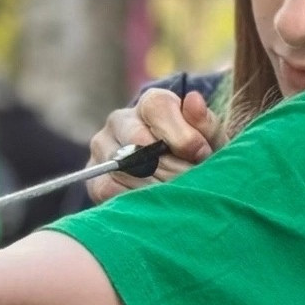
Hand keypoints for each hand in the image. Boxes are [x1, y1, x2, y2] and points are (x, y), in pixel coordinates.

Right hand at [86, 89, 226, 203]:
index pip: (157, 108)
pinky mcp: (95, 178)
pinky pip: (110, 188)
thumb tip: (193, 100)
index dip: (181, 134)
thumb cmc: (196, 158)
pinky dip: (136, 199)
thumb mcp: (209, 141)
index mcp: (151, 104)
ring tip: (178, 194)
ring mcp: (102, 148)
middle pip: (138, 140)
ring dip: (156, 186)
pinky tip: (156, 203)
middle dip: (172, 166)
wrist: (176, 183)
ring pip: (125, 167)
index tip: (201, 154)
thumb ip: (205, 124)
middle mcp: (120, 120)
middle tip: (192, 181)